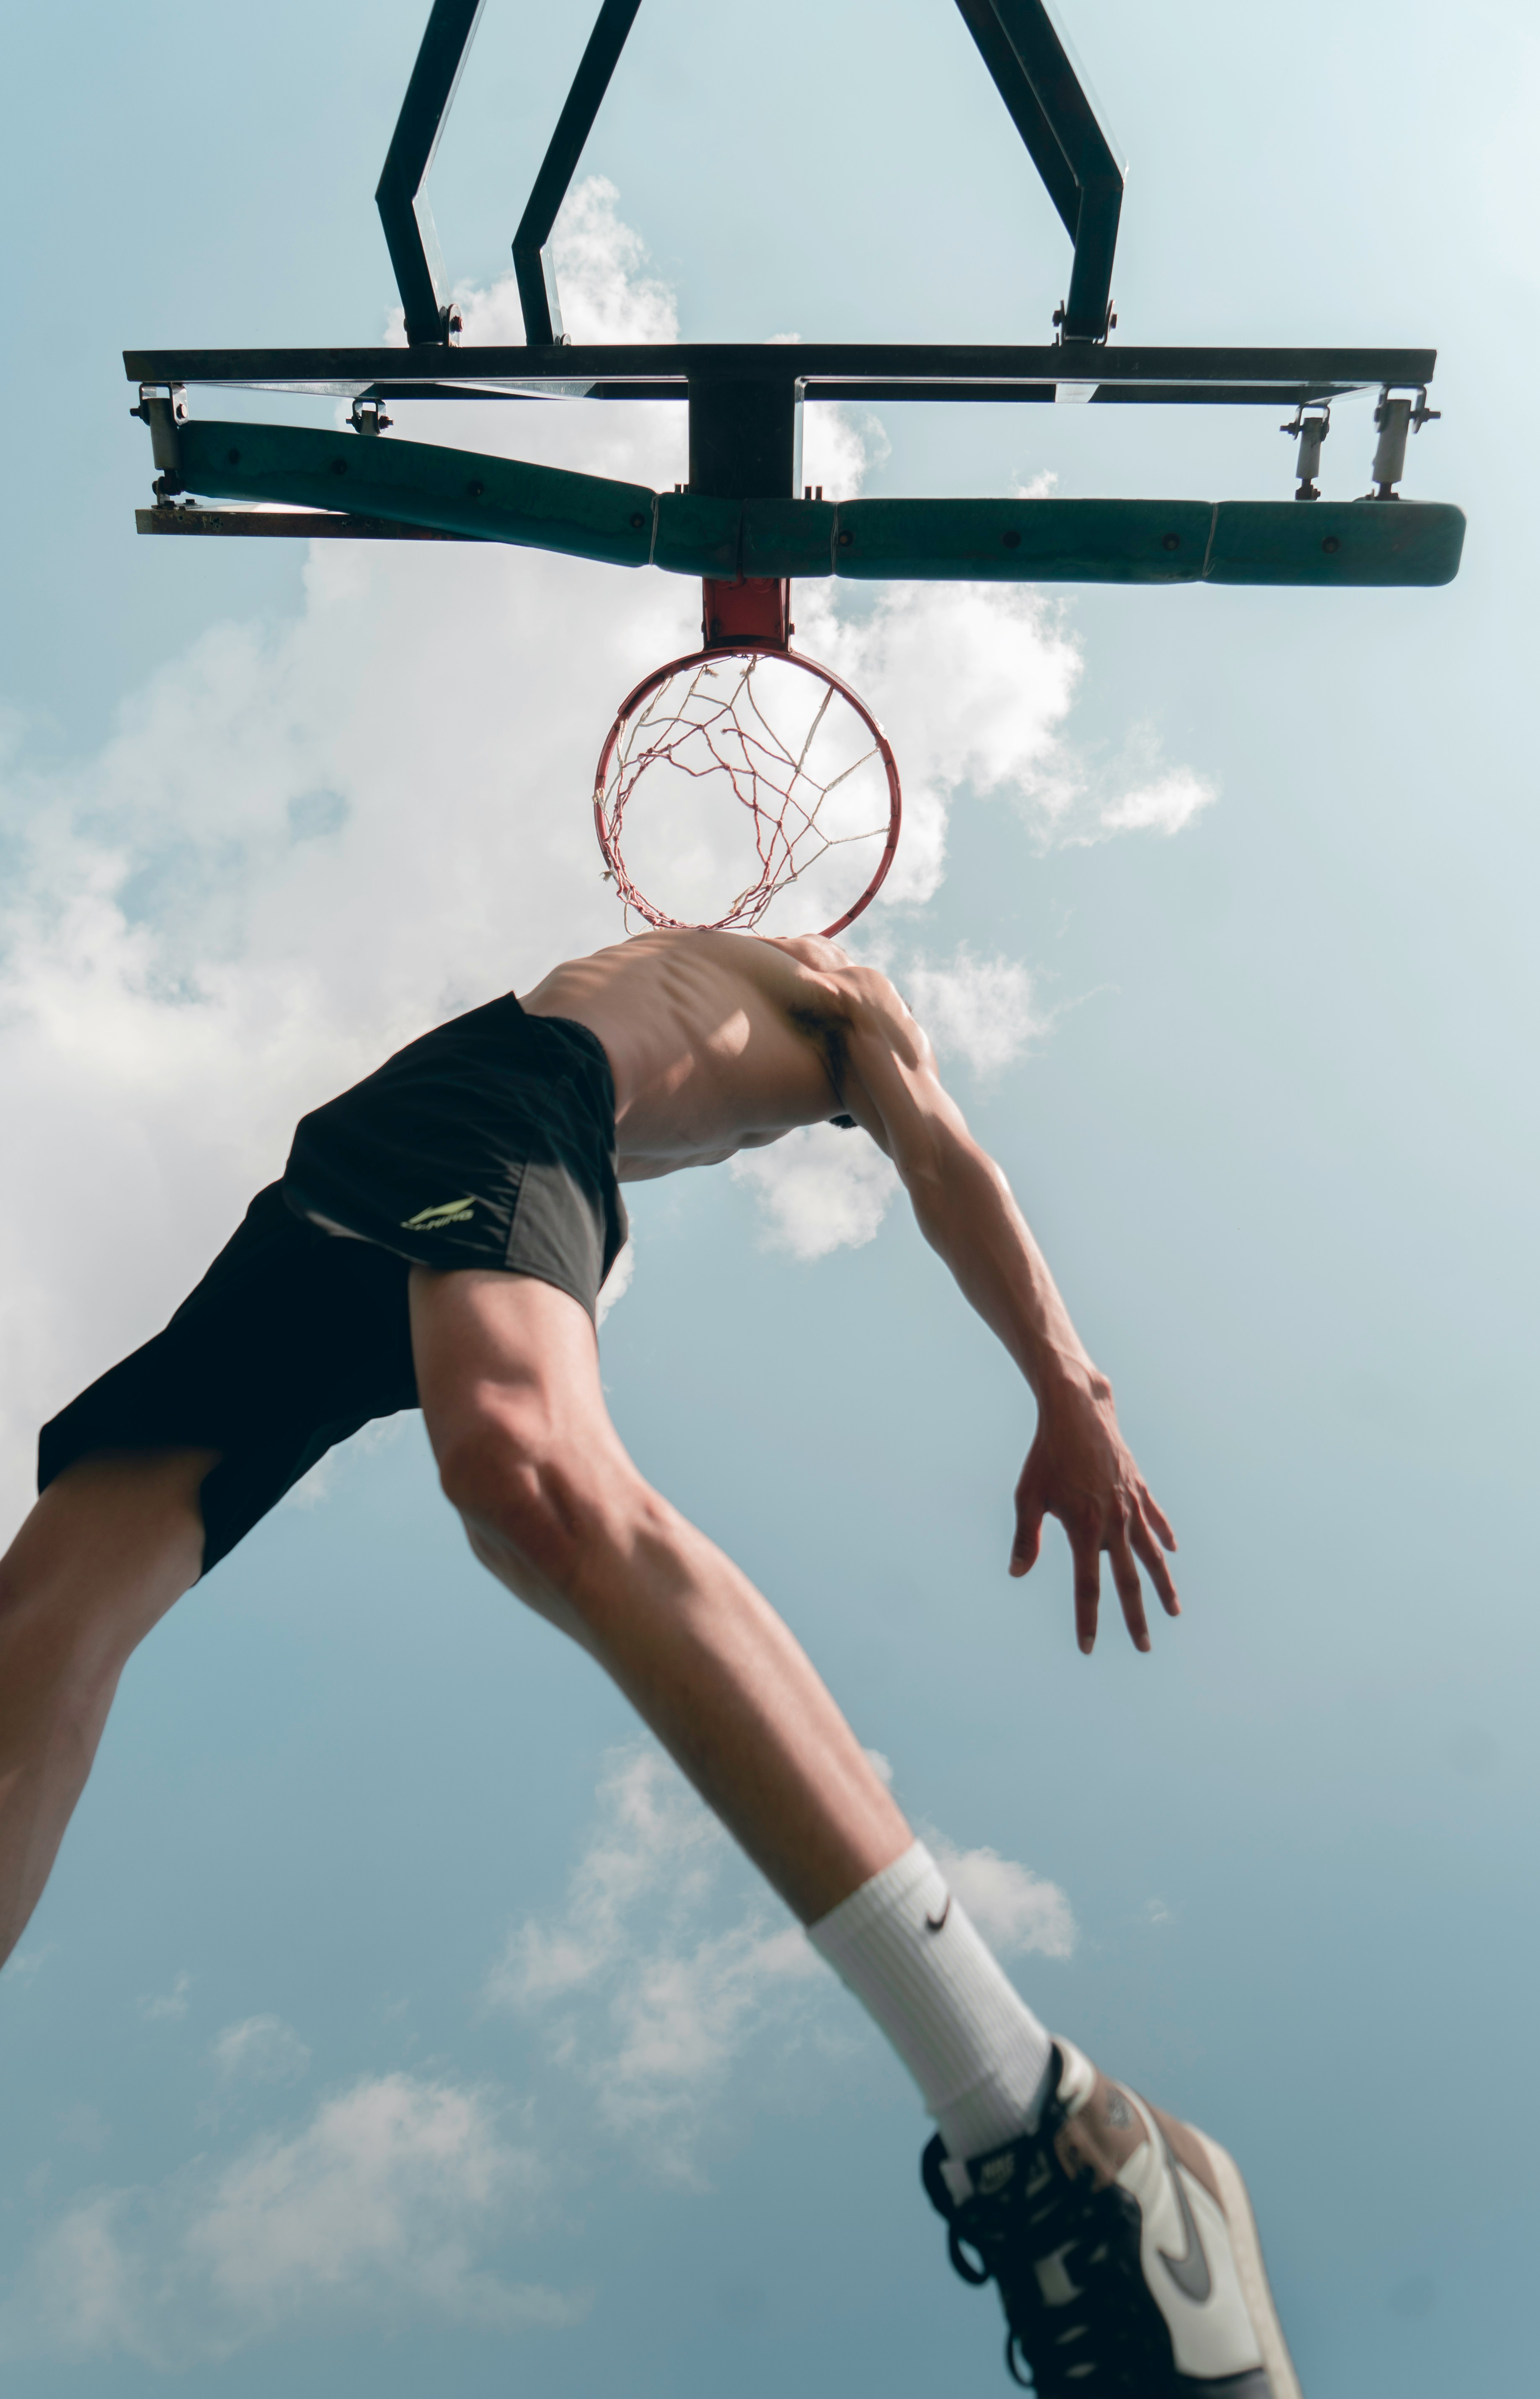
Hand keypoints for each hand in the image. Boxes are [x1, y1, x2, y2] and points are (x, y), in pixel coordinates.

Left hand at [1009, 1370, 1178, 1653]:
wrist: (1078, 1411)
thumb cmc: (1047, 1455)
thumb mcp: (1028, 1496)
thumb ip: (1025, 1537)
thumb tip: (1016, 1573)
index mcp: (1084, 1529)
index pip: (1087, 1586)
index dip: (1087, 1620)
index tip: (1087, 1648)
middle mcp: (1114, 1522)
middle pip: (1128, 1580)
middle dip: (1135, 1618)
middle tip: (1144, 1648)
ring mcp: (1132, 1505)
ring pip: (1153, 1555)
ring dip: (1163, 1585)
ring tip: (1174, 1611)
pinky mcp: (1140, 1488)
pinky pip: (1157, 1518)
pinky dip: (1165, 1536)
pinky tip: (1173, 1551)